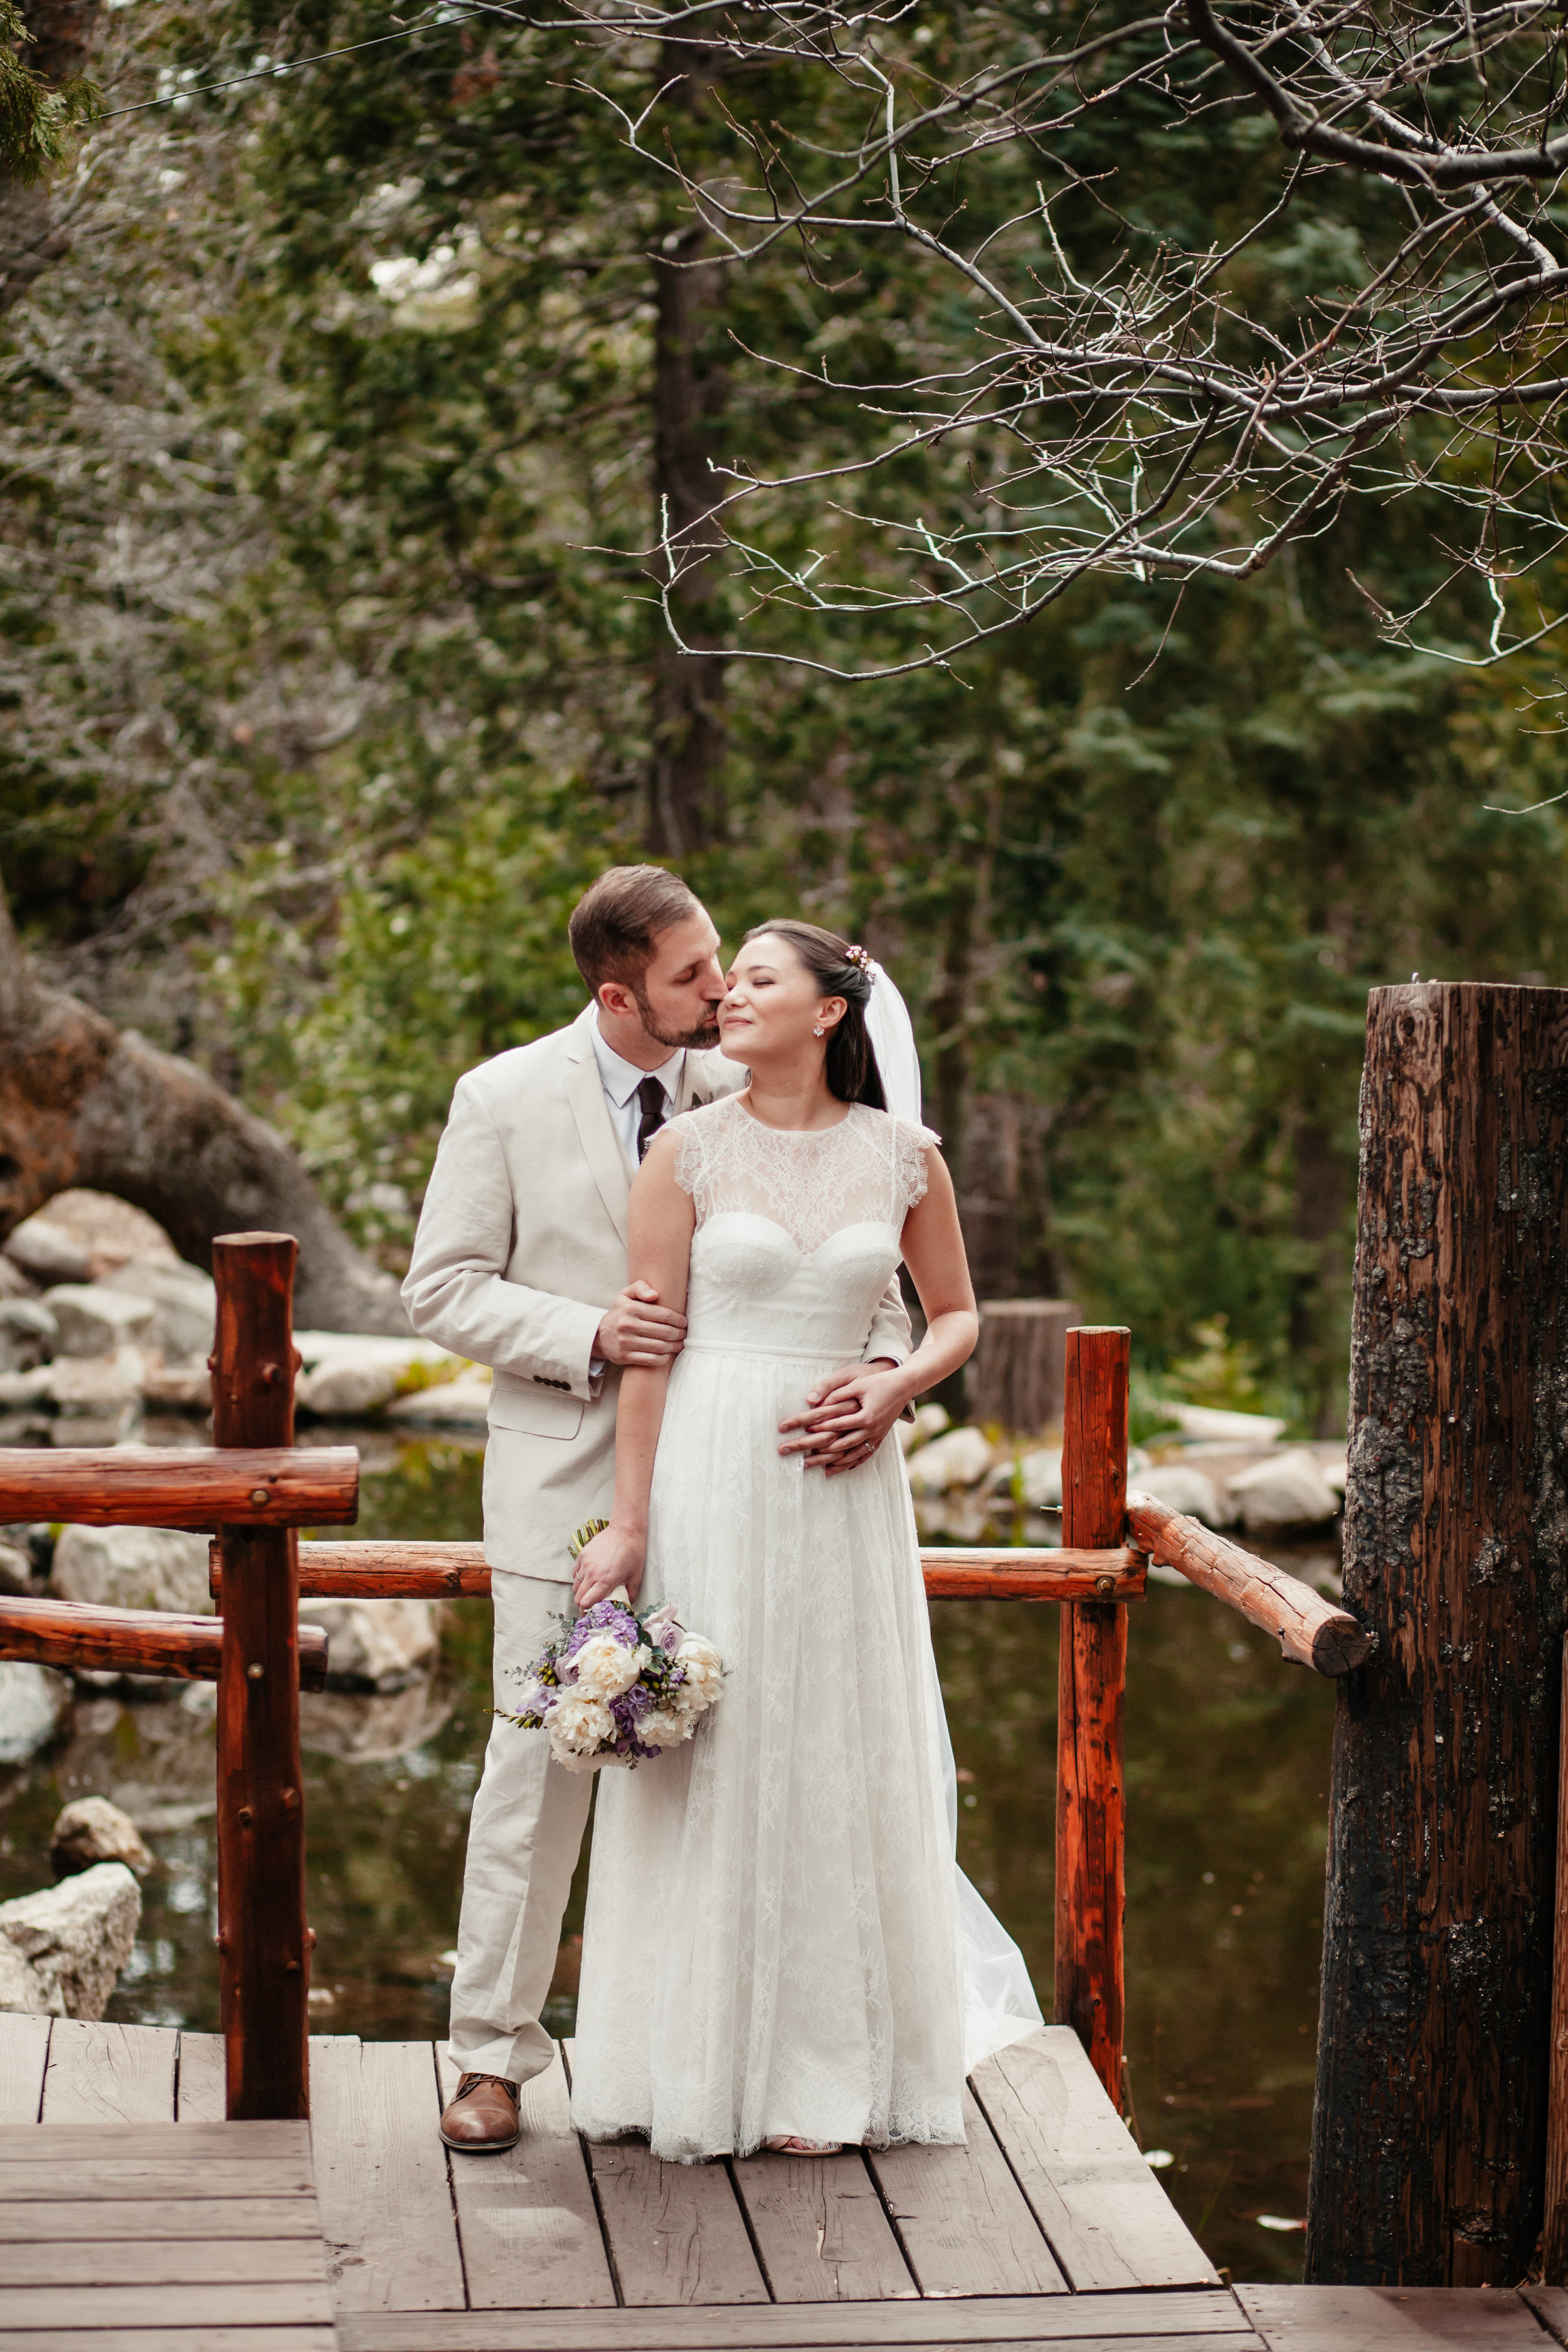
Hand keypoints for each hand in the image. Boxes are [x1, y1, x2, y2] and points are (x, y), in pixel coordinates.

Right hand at [572, 1522, 645, 1609]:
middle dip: (582, 1604)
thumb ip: (630, 1594)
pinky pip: (575, 1573)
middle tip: (590, 1606)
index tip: (590, 1615)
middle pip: (578, 1597)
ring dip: (581, 1592)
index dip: (586, 1611)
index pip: (586, 1602)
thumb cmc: (633, 1553)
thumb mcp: (636, 1576)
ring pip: (575, 1585)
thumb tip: (626, 1604)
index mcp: (605, 1581)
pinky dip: (579, 1579)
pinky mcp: (582, 1555)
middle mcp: (592, 1573)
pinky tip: (588, 1578)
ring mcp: (585, 1563)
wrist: (626, 1530)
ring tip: (590, 1591)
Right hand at [594, 1279, 686, 1368]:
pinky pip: (651, 1359)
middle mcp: (627, 1325)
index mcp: (630, 1308)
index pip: (663, 1314)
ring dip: (674, 1346)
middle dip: (679, 1334)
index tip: (684, 1322)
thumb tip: (655, 1295)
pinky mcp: (624, 1357)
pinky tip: (668, 1355)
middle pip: (664, 1331)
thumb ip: (640, 1287)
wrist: (599, 1335)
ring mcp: (625, 1342)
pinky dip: (663, 1358)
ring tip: (679, 1344)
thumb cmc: (619, 1313)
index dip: (678, 1319)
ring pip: (660, 1346)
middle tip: (684, 1334)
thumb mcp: (625, 1295)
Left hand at [777, 1360, 912, 1476]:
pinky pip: (864, 1455)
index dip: (820, 1427)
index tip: (805, 1430)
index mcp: (865, 1417)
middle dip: (821, 1452)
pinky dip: (851, 1463)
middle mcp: (871, 1430)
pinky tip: (838, 1468)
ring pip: (852, 1455)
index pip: (838, 1425)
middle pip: (842, 1445)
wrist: (904, 1386)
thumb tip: (813, 1401)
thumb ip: (836, 1393)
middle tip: (803, 1456)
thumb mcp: (857, 1384)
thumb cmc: (880, 1382)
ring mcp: (876, 1436)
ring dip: (834, 1463)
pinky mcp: (879, 1438)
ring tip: (817, 1468)